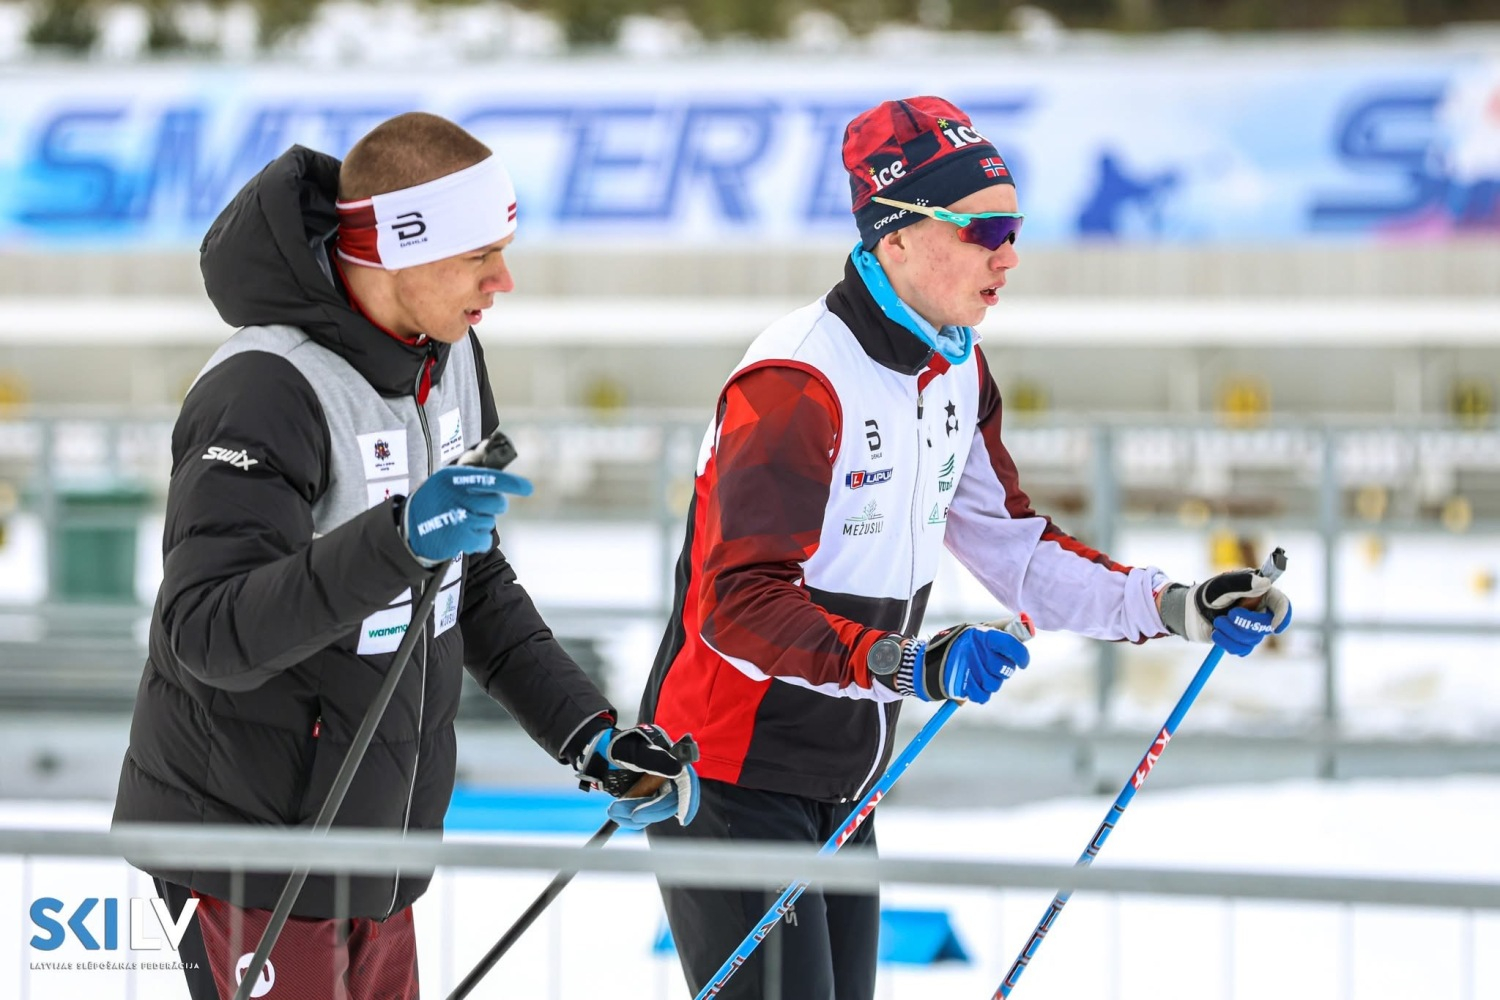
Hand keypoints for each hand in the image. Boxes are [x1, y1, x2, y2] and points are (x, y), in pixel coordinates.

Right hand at [400, 466, 532, 564]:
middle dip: (492, 508)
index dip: (512, 483)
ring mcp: (458, 516)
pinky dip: (478, 542)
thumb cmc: (433, 504)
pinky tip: (463, 537)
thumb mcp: (445, 482)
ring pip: (490, 522)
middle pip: (497, 502)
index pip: (489, 478)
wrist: (407, 532)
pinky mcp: (459, 537)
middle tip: (474, 510)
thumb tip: (497, 467)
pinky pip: (484, 539)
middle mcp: (457, 494)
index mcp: (453, 477)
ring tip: (460, 523)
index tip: (529, 488)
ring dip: (480, 525)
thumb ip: (470, 476)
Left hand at [576, 724, 700, 829]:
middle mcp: (667, 775)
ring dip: (636, 815)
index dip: (688, 799)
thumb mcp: (634, 751)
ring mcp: (656, 789)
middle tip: (633, 815)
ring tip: (615, 810)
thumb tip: (678, 770)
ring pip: (656, 811)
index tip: (683, 818)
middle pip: (671, 801)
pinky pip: (644, 815)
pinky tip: (616, 813)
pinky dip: (629, 818)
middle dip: (651, 810)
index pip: (686, 781)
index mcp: (670, 759)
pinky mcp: (645, 800)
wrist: (598, 756)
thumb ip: (655, 759)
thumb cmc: (617, 747)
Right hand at [895, 620, 1030, 703]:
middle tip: (993, 666)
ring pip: (995, 684)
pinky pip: (983, 696)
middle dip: (1002, 670)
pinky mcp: (963, 686)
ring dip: (991, 681)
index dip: (1022, 655)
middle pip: (1005, 668)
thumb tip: (1027, 624)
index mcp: (982, 635)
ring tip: (980, 673)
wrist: (929, 661)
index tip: (1022, 662)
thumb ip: (1002, 629)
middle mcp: (976, 651)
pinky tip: (973, 683)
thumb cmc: (961, 645)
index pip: (1011, 644)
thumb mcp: (978, 631)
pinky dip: (980, 692)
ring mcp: (969, 669)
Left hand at [1158, 568, 1292, 655]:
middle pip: (1267, 625)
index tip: (1274, 627)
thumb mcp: (1222, 585)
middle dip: (1246, 624)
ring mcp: (1251, 626)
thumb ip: (1242, 583)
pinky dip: (1228, 644)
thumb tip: (1266, 583)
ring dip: (1232, 633)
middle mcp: (1259, 610)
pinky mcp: (1241, 640)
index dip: (1283, 616)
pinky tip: (1216, 633)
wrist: (1188, 611)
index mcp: (1260, 593)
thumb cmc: (1206, 594)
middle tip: (1228, 615)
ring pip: (1253, 639)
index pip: (1281, 604)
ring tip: (1217, 622)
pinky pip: (1242, 649)